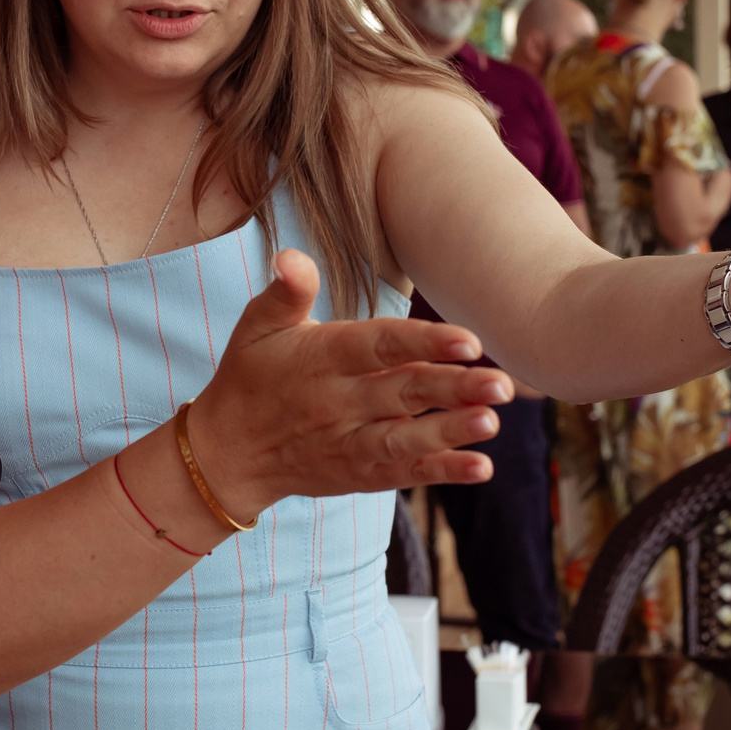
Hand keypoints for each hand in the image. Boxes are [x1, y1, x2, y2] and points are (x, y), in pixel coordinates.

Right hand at [188, 250, 510, 516]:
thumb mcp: (256, 327)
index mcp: (322, 357)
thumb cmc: (251, 376)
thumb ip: (286, 291)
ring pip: (405, 438)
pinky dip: (440, 471)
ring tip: (493, 422)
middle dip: (454, 388)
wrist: (226, 454)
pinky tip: (480, 468)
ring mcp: (350, 442)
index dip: (424, 343)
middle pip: (403, 393)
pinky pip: (402, 473)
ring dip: (451, 431)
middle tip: (504, 384)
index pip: (379, 347)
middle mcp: (339, 402)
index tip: (470, 340)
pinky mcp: (359, 473)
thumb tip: (291, 255)